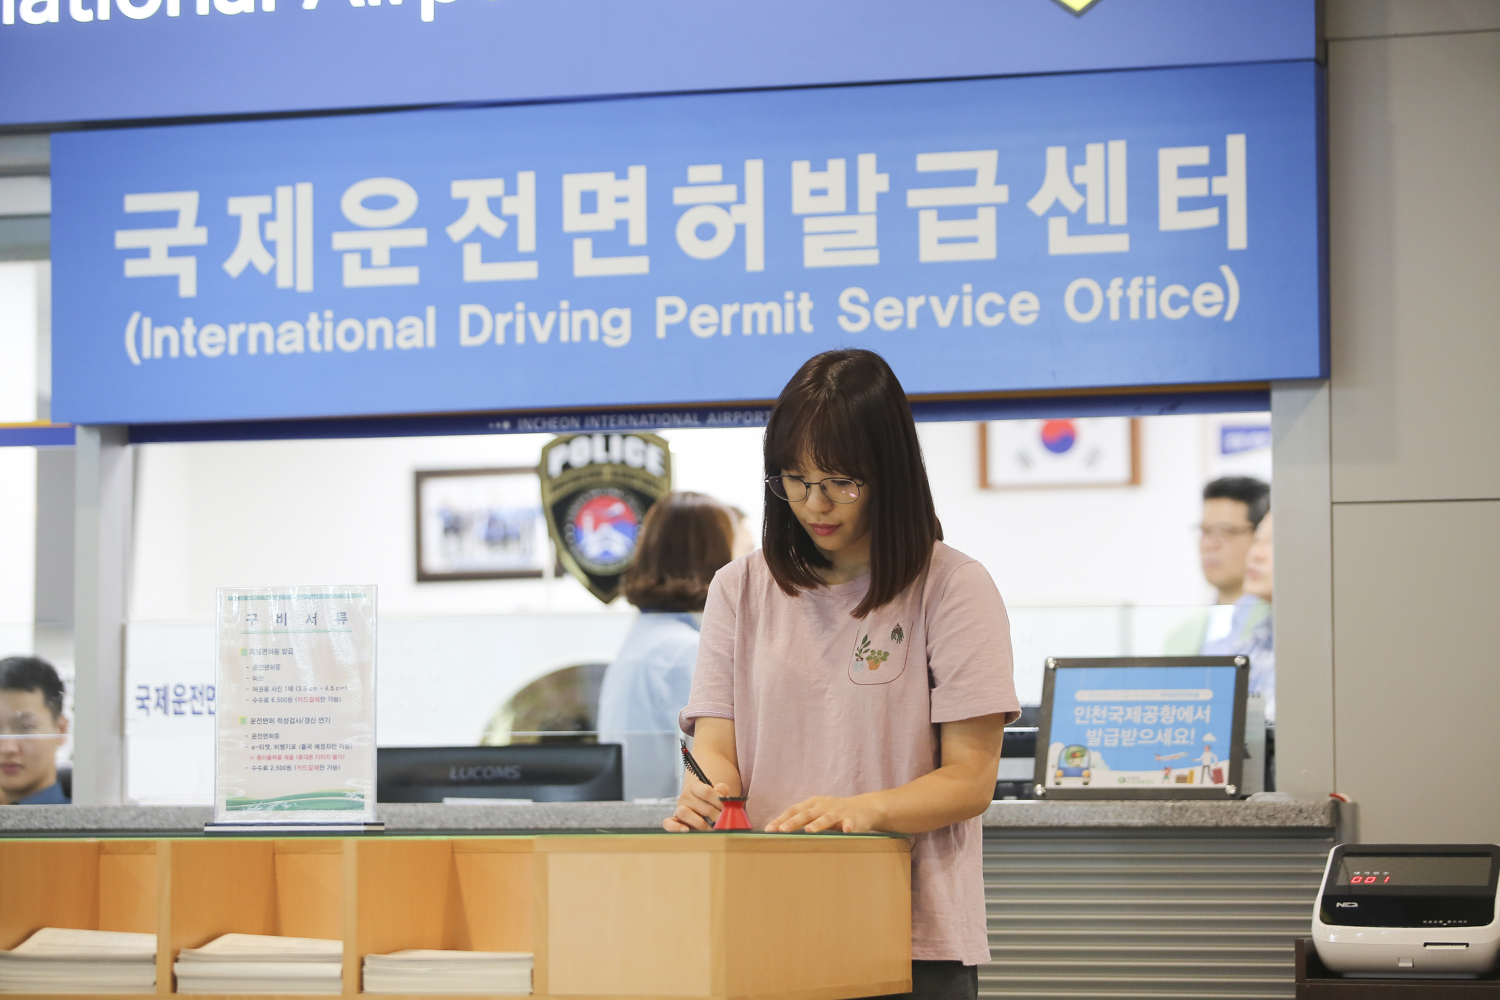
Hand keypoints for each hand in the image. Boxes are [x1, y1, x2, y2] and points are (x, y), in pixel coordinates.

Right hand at [663, 780, 732, 831]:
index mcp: (695, 786)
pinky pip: (668, 823)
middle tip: (724, 822)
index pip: (707, 791)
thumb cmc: (710, 801)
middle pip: (702, 807)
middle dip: (716, 816)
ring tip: (711, 828)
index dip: (719, 801)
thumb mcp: (717, 792)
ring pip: (684, 812)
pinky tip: (686, 830)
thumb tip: (724, 799)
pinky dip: (676, 827)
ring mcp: (678, 808)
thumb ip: (722, 791)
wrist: (700, 806)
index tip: (726, 808)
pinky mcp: (674, 820)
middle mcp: (685, 796)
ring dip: (701, 823)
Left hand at [764, 794, 883, 833]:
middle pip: (806, 814)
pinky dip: (848, 827)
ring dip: (817, 824)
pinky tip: (846, 831)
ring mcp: (838, 812)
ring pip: (826, 818)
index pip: (793, 811)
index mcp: (812, 805)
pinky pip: (850, 823)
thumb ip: (801, 821)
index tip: (768, 830)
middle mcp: (823, 806)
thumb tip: (778, 832)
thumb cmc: (834, 813)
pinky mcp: (852, 819)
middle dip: (793, 822)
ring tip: (809, 831)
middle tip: (782, 830)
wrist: (864, 808)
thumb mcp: (817, 813)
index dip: (780, 820)